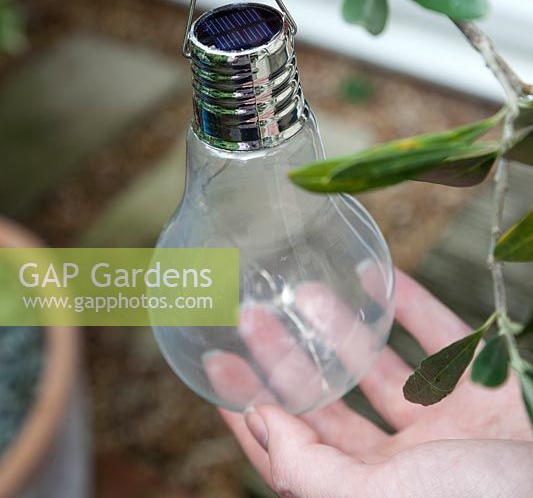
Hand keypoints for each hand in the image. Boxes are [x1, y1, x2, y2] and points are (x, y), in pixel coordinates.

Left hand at [219, 272, 532, 497]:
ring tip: (304, 289)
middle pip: (330, 403)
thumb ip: (314, 470)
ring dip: (343, 327)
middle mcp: (402, 464)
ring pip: (381, 367)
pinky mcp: (484, 395)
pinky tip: (378, 274)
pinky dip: (410, 306)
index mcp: (369, 494)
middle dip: (288, 359)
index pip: (292, 449)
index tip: (217, 362)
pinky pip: (441, 340)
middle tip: (252, 313)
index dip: (251, 409)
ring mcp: (445, 428)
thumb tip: (263, 426)